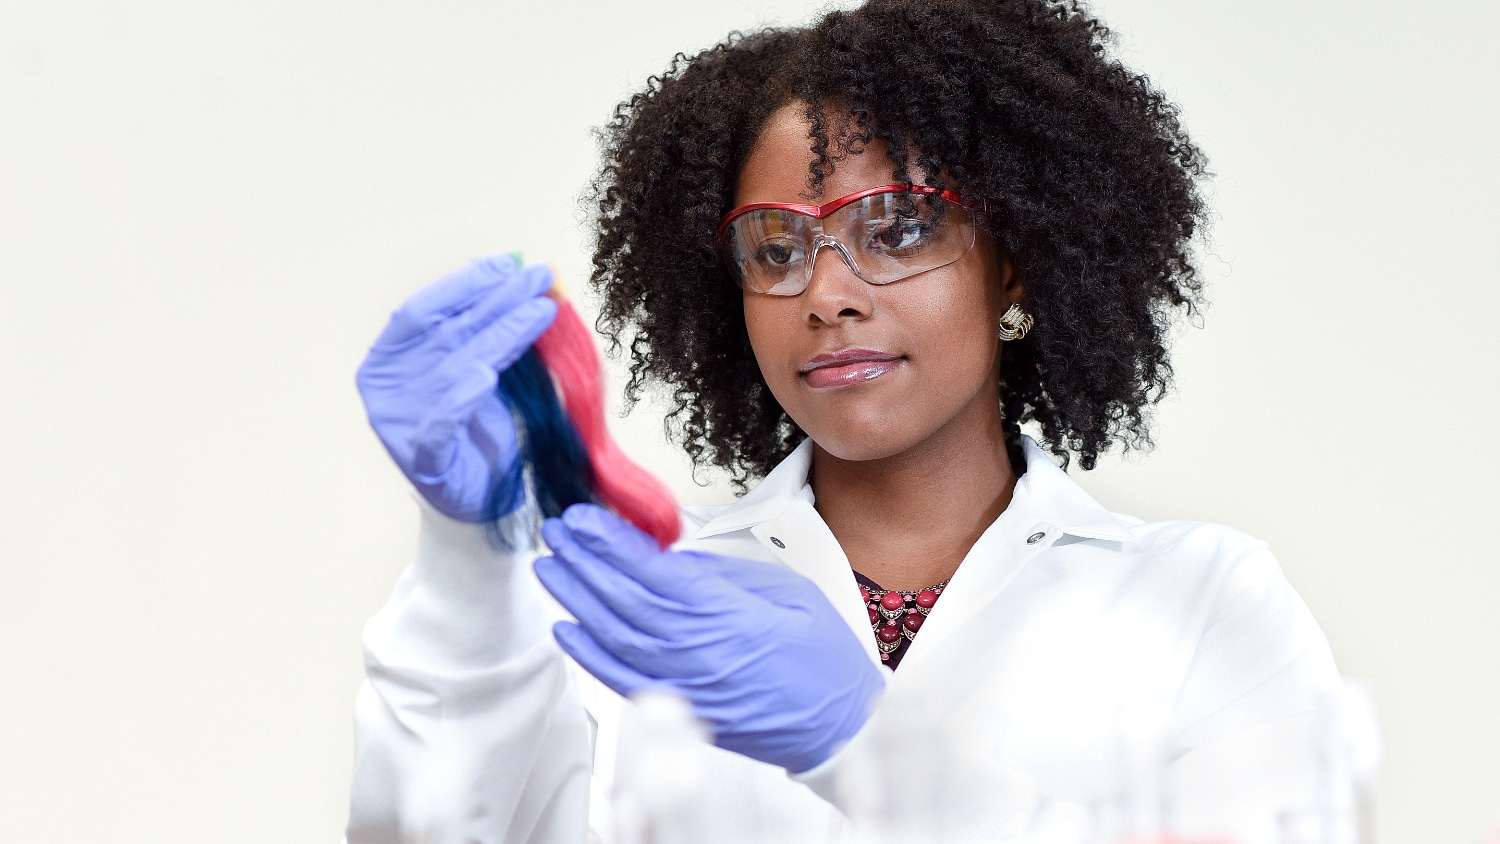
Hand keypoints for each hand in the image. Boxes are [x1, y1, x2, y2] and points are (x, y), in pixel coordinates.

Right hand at [357, 254, 557, 521]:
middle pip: (445, 334)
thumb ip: (486, 329)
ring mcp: (399, 426)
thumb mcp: (480, 368)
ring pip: (453, 370)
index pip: (423, 310)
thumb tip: (515, 275)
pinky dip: (462, 399)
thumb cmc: (476, 427)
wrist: (478, 498)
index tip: (509, 264)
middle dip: (497, 300)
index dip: (464, 283)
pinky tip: (486, 376)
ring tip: (541, 312)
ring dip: (501, 336)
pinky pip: (442, 426)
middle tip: (539, 279)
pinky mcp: (424, 463)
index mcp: (388, 359)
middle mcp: (386, 388)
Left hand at [534, 504, 884, 772]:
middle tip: (558, 533)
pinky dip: (589, 655)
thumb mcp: (787, 592)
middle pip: (624, 599)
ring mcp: (685, 684)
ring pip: (614, 636)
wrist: (838, 727)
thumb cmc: (823, 661)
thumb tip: (674, 558)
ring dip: (577, 599)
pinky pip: (621, 680)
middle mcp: (700, 652)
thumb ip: (726, 574)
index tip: (584, 519)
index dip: (612, 543)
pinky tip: (566, 630)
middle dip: (585, 561)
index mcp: (730, 617)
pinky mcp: (680, 707)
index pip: (653, 572)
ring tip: (552, 568)